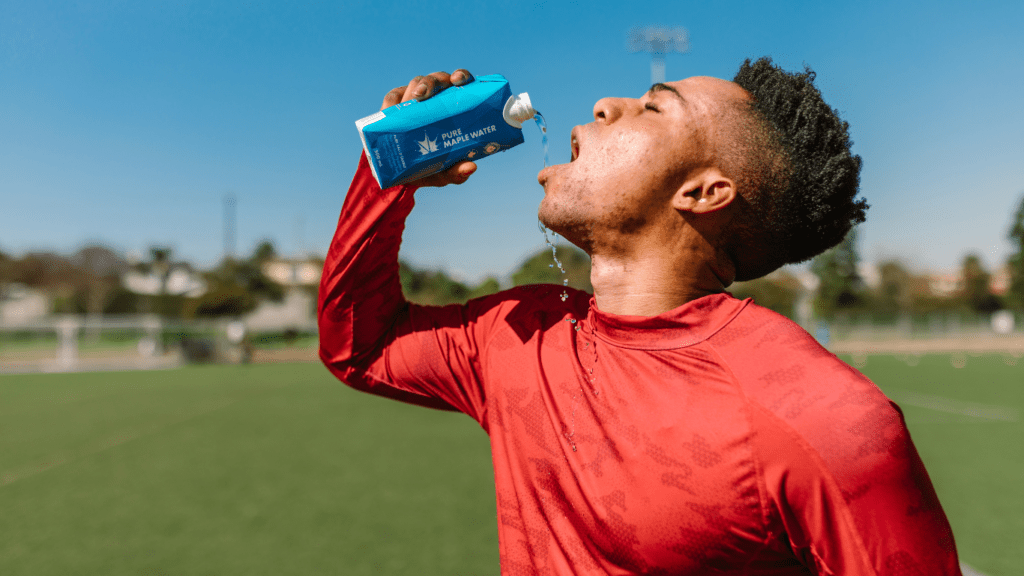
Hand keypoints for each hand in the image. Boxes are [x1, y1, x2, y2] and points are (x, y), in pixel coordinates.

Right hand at [380, 69, 477, 187]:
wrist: (400, 174)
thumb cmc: (429, 167)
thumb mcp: (443, 173)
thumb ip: (456, 171)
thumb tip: (470, 167)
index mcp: (453, 107)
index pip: (460, 83)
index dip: (461, 76)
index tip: (458, 80)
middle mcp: (435, 98)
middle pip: (437, 79)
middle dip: (432, 82)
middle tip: (426, 94)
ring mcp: (414, 99)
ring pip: (416, 83)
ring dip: (415, 88)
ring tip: (414, 99)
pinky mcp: (394, 106)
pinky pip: (393, 96)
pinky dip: (393, 101)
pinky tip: (391, 109)